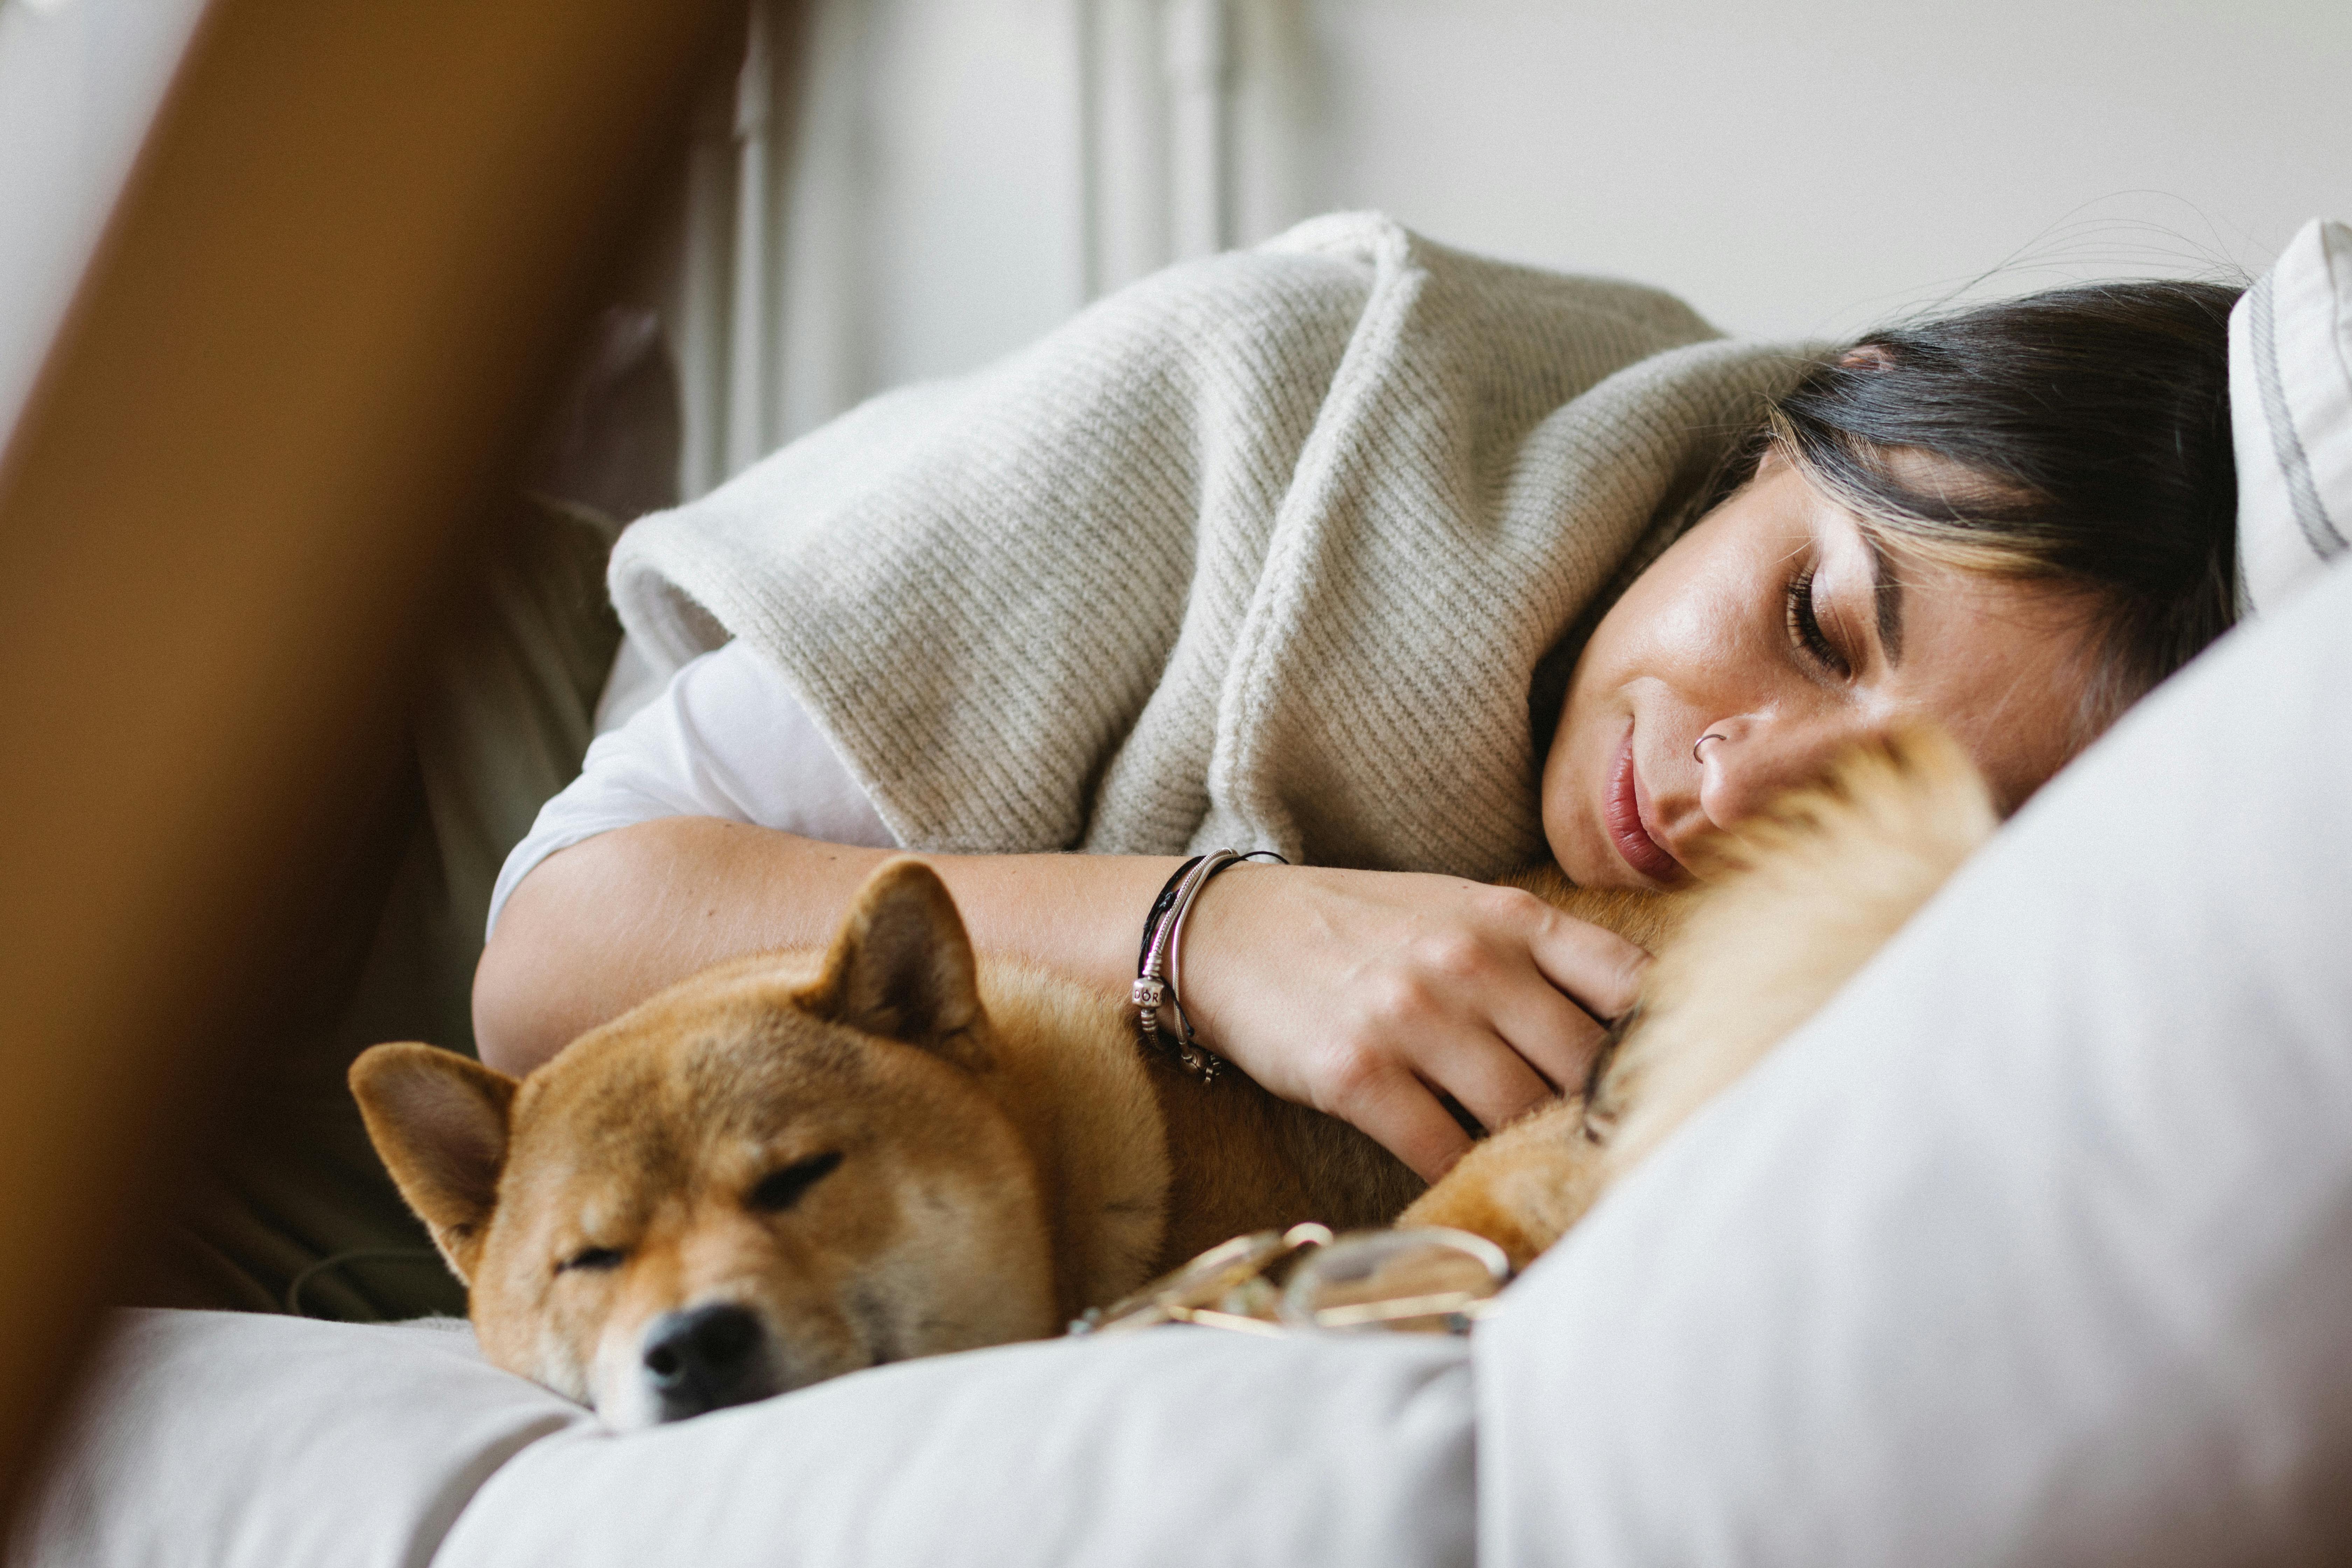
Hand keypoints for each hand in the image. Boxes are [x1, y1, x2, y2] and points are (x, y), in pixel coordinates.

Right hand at [1175, 865, 1650, 1180]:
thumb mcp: (1457, 911)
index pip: (1630, 983)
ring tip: (1551, 1181)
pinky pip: (1442, 1151)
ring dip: (1537, 1155)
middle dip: (1604, 1119)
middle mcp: (1470, 964)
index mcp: (1509, 920)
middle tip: (1619, 1159)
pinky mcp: (1358, 1076)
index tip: (1675, 1084)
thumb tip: (1627, 1031)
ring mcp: (1413, 1020)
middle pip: (1583, 1065)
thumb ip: (1539, 958)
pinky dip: (1465, 1178)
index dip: (1666, 1042)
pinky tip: (1473, 1186)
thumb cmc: (1355, 928)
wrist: (1225, 931)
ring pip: (1519, 1114)